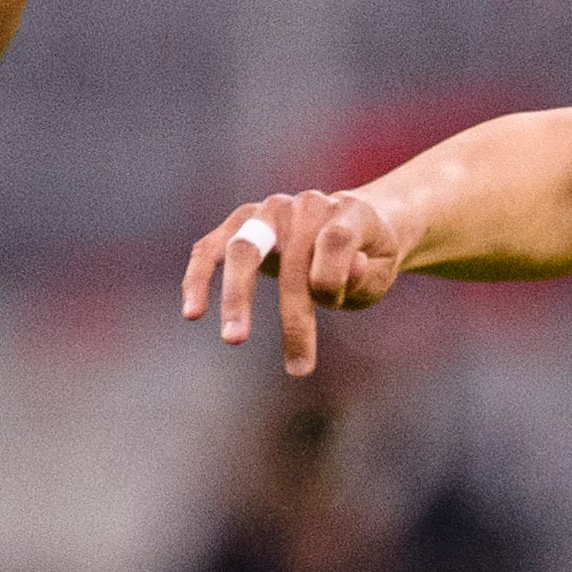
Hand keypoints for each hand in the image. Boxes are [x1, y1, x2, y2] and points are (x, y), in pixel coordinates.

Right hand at [183, 186, 411, 373]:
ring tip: (234, 340)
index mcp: (347, 212)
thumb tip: (350, 269)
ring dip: (236, 297)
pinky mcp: (237, 224)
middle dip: (293, 313)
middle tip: (298, 367)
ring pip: (242, 248)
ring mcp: (267, 210)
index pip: (334, 240)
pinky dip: (198, 279)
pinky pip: (209, 249)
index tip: (332, 306)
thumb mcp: (379, 268)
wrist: (349, 224)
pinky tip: (192, 313)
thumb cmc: (366, 257)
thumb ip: (362, 273)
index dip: (334, 277)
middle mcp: (303, 205)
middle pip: (290, 255)